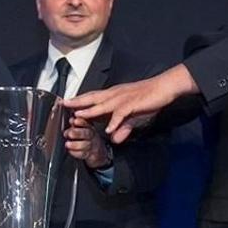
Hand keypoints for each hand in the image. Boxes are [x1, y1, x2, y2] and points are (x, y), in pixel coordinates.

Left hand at [64, 63, 198, 142]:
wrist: (163, 88)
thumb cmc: (148, 99)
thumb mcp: (133, 117)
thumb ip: (123, 128)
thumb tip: (114, 139)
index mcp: (113, 95)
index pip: (93, 98)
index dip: (79, 101)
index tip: (66, 104)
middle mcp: (115, 95)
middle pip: (92, 98)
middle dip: (77, 102)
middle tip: (63, 105)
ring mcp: (123, 99)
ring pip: (103, 105)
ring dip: (90, 111)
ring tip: (77, 117)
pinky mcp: (133, 104)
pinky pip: (121, 114)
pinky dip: (114, 121)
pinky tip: (108, 130)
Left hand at [64, 114, 112, 168]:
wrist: (97, 151)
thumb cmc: (86, 138)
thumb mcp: (82, 129)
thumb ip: (75, 125)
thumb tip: (71, 120)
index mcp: (89, 128)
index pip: (86, 123)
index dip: (81, 122)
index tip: (75, 121)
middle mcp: (92, 136)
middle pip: (87, 134)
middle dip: (77, 133)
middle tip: (70, 133)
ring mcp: (91, 146)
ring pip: (85, 145)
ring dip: (75, 144)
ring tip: (67, 144)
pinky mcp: (89, 155)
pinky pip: (83, 154)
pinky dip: (76, 153)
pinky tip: (70, 151)